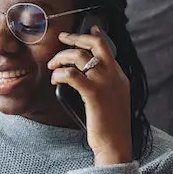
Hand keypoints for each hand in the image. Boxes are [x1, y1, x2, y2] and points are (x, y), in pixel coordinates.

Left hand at [49, 26, 132, 165]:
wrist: (115, 144)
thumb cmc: (109, 126)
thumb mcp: (113, 100)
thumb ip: (106, 85)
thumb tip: (86, 76)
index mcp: (120, 76)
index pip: (107, 48)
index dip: (95, 35)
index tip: (88, 28)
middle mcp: (114, 75)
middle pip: (95, 44)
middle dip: (76, 37)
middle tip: (61, 38)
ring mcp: (105, 83)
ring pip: (79, 56)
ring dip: (61, 57)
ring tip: (52, 66)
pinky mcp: (93, 94)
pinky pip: (72, 74)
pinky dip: (60, 73)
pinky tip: (55, 79)